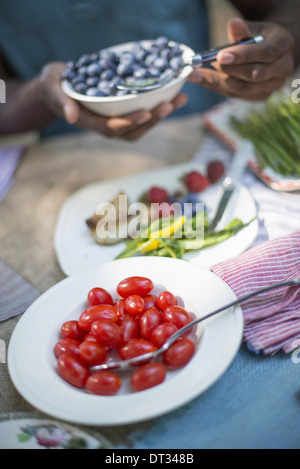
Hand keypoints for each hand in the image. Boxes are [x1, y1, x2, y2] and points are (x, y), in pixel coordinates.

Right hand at [37, 62, 187, 139]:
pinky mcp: (123, 112)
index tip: (147, 112)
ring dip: (161, 115)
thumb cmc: (54, 85)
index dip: (130, 122)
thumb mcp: (53, 88)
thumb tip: (71, 116)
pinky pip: (143, 114)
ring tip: (180, 99)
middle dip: (152, 120)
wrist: (58, 86)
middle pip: (132, 130)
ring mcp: (115, 120)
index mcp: (90, 121)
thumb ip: (61, 101)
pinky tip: (174, 94)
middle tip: (170, 104)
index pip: (112, 127)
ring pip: (141, 126)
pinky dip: (158, 107)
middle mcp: (105, 125)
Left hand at [189, 18, 294, 100]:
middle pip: (255, 74)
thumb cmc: (258, 37)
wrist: (268, 52)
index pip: (266, 53)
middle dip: (229, 70)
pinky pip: (237, 95)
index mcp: (284, 45)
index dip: (243, 55)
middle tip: (209, 63)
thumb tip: (233, 24)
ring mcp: (273, 85)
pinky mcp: (260, 96)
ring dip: (220, 82)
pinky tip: (202, 80)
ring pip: (244, 89)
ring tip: (200, 73)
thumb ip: (243, 30)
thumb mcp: (252, 28)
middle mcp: (283, 67)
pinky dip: (218, 87)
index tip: (220, 56)